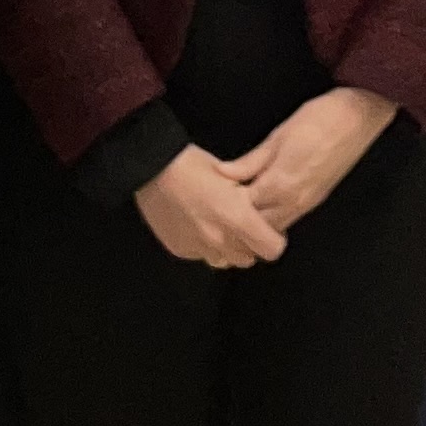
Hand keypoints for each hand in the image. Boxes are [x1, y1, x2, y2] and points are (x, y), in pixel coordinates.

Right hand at [134, 149, 290, 268]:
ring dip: (228, 249)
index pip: (272, 249)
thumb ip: (250, 200)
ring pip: (225, 261)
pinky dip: (204, 246)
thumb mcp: (232, 175)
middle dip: (250, 245)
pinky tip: (198, 225)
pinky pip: (201, 256)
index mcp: (238, 218)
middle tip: (243, 225)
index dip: (274, 239)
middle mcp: (220, 240)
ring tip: (220, 226)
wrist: (151, 168)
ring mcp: (198, 248)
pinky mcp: (180, 250)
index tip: (269, 229)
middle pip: (248, 259)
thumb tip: (260, 211)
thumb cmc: (194, 164)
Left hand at [226, 88, 398, 231]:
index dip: (226, 206)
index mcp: (280, 184)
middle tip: (223, 207)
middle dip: (240, 222)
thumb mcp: (277, 136)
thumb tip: (223, 174)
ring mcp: (308, 204)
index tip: (213, 197)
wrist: (358, 117)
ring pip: (276, 227)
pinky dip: (274, 217)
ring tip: (242, 205)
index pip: (244, 210)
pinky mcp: (317, 200)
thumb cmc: (318, 120)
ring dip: (258, 222)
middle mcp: (294, 201)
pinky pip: (289, 218)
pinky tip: (264, 202)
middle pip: (259, 227)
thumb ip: (250, 161)